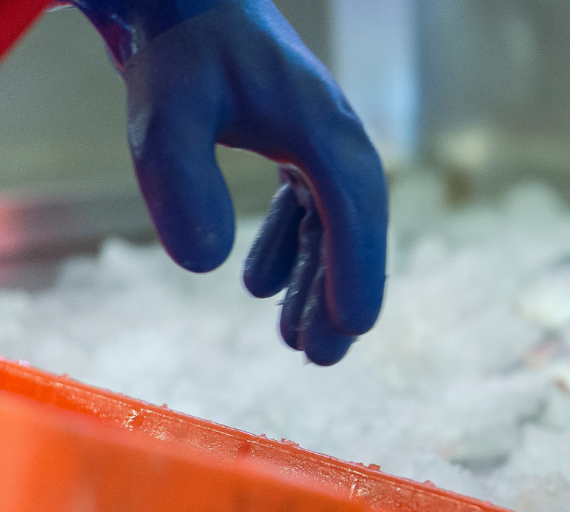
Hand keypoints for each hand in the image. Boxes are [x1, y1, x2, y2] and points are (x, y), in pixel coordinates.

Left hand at [72, 0, 385, 364]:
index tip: (352, 327)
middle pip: (353, 228)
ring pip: (332, 225)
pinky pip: (309, 208)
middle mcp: (335, 137)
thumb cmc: (178, 49)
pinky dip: (292, 250)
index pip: (355, 210)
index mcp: (324, 128)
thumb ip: (182, 184)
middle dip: (338, 295)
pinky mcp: (293, 142)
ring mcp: (317, 140)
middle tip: (321, 358)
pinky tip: (257, 285)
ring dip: (315, 281)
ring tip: (293, 342)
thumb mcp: (165, 117)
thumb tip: (207, 268)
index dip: (357, 271)